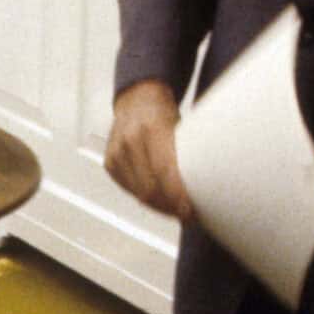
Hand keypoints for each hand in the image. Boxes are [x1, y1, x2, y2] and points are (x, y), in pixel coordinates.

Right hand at [105, 80, 193, 222]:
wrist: (137, 99)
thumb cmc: (163, 112)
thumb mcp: (179, 126)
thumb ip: (185, 154)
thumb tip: (203, 186)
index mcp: (150, 128)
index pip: (164, 172)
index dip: (177, 196)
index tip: (191, 210)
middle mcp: (129, 140)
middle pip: (149, 189)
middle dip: (170, 208)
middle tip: (187, 215)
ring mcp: (116, 152)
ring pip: (139, 194)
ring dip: (159, 207)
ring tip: (176, 211)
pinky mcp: (110, 162)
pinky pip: (129, 190)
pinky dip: (145, 198)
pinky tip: (160, 201)